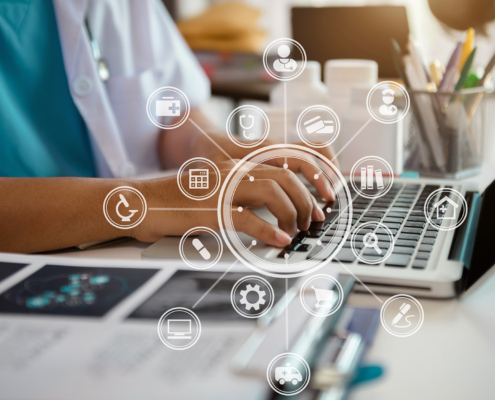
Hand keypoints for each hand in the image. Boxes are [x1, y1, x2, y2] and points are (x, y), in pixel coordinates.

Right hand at [132, 160, 325, 246]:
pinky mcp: (210, 209)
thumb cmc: (180, 200)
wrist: (142, 201)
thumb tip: (274, 211)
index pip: (285, 162)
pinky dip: (267, 231)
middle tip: (314, 220)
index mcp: (238, 165)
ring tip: (296, 231)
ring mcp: (222, 187)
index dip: (311, 179)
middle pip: (285, 177)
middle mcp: (233, 170)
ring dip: (292, 213)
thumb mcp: (216, 189)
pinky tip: (277, 241)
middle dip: (307, 199)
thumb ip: (243, 193)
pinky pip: (247, 218)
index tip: (323, 198)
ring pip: (272, 192)